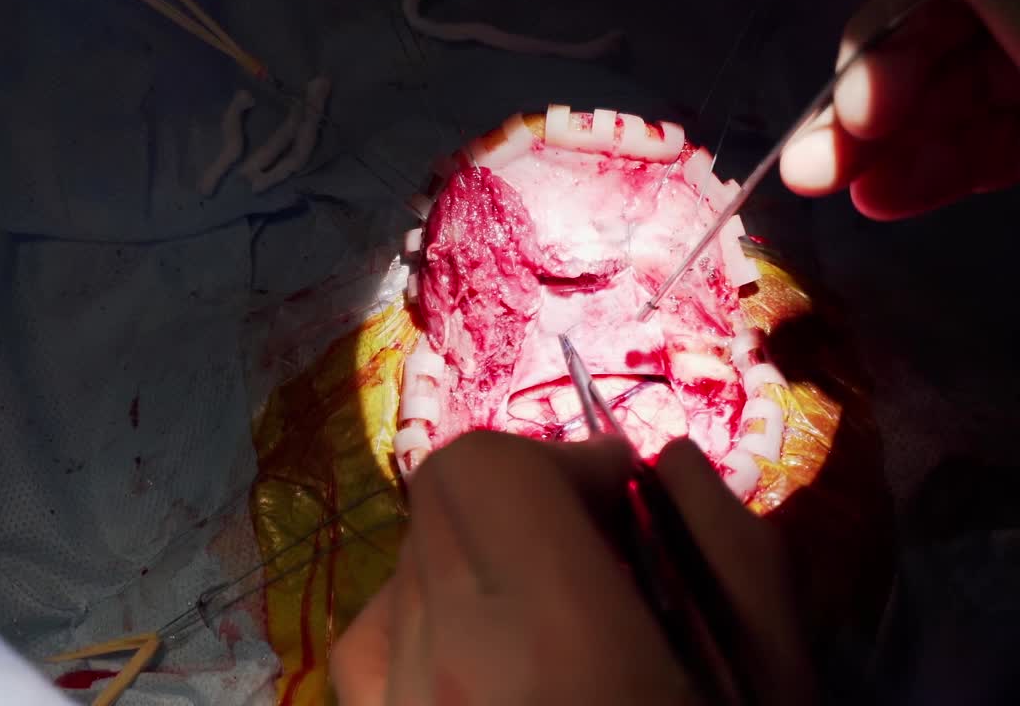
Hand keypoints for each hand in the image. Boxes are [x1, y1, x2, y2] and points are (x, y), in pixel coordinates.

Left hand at [332, 432, 812, 704]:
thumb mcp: (775, 691)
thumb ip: (726, 550)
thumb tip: (659, 461)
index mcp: (551, 643)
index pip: (484, 472)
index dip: (557, 464)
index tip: (622, 506)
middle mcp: (439, 673)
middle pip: (437, 511)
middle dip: (520, 506)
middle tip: (593, 561)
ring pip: (398, 582)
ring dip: (470, 569)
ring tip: (545, 635)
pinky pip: (367, 664)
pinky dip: (422, 640)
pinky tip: (489, 690)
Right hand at [780, 0, 1019, 218]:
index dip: (898, 23)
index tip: (863, 105)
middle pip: (946, 26)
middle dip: (876, 97)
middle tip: (812, 164)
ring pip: (960, 85)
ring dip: (889, 142)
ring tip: (825, 185)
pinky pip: (995, 133)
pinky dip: (940, 165)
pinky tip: (881, 195)